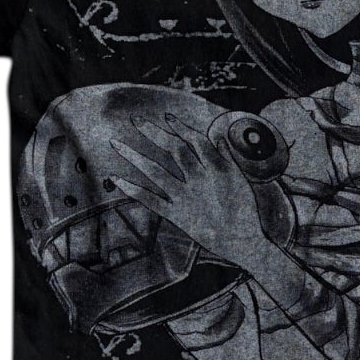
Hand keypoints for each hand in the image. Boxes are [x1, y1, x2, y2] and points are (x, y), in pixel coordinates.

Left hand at [112, 111, 265, 264]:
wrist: (241, 241)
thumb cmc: (244, 211)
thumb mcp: (241, 180)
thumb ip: (227, 157)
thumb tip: (217, 137)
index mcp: (216, 169)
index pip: (195, 140)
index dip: (180, 127)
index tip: (167, 117)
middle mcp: (198, 179)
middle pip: (172, 150)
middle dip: (153, 132)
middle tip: (135, 119)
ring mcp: (185, 197)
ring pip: (155, 172)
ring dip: (134, 156)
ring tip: (115, 143)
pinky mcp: (177, 215)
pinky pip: (151, 200)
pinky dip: (132, 190)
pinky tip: (116, 179)